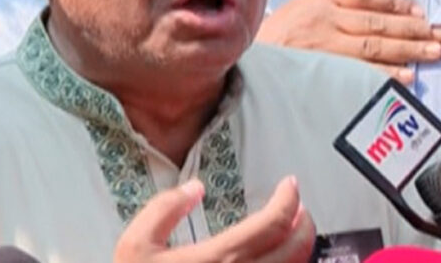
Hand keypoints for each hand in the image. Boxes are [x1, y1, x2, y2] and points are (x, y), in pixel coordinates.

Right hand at [114, 176, 314, 262]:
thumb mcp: (135, 244)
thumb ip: (164, 209)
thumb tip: (195, 189)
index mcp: (215, 259)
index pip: (271, 225)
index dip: (289, 200)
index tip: (291, 185)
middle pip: (294, 250)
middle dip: (305, 223)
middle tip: (301, 207)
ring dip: (300, 248)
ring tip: (294, 231)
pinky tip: (277, 258)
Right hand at [256, 0, 440, 83]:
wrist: (238, 57)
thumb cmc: (271, 35)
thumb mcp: (297, 8)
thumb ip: (327, 6)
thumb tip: (364, 8)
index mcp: (320, 1)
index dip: (395, 4)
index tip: (420, 11)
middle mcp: (324, 20)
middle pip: (377, 23)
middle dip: (413, 29)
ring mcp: (323, 47)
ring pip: (373, 46)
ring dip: (407, 50)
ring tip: (434, 52)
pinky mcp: (320, 71)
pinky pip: (359, 72)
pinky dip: (385, 74)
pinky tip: (407, 77)